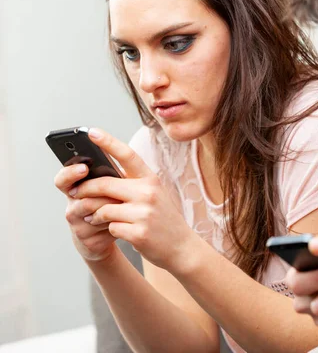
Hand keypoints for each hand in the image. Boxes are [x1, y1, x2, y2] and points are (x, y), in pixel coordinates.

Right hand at [54, 164, 118, 261]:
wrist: (114, 234)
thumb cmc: (113, 204)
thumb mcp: (111, 188)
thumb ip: (109, 177)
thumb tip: (117, 168)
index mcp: (76, 189)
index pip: (63, 179)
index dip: (70, 173)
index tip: (84, 168)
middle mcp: (72, 206)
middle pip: (82, 195)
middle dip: (102, 190)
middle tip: (116, 188)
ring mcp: (78, 225)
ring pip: (96, 210)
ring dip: (114, 205)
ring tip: (125, 203)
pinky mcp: (88, 240)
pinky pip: (105, 227)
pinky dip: (118, 221)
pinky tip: (125, 220)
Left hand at [67, 128, 197, 271]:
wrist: (181, 247)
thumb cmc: (162, 219)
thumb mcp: (154, 195)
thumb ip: (132, 184)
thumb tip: (99, 176)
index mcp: (151, 179)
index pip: (127, 155)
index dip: (108, 142)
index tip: (91, 131)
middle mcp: (149, 193)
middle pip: (104, 184)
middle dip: (85, 189)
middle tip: (75, 193)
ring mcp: (144, 213)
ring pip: (103, 208)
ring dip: (95, 215)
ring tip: (94, 218)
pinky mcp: (139, 233)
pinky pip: (110, 227)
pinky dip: (109, 229)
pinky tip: (116, 230)